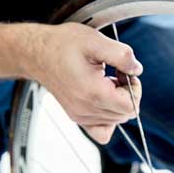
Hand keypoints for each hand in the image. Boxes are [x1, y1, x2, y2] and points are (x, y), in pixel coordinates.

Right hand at [23, 22, 141, 143]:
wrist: (36, 53)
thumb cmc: (63, 45)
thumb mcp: (96, 41)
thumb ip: (122, 55)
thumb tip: (137, 70)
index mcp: (93, 93)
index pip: (131, 107)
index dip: (135, 88)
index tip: (123, 72)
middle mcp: (86, 110)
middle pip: (126, 115)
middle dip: (127, 94)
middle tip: (115, 74)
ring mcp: (81, 117)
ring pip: (117, 121)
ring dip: (118, 102)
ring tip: (106, 82)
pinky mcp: (77, 118)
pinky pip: (102, 131)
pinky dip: (109, 118)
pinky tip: (104, 99)